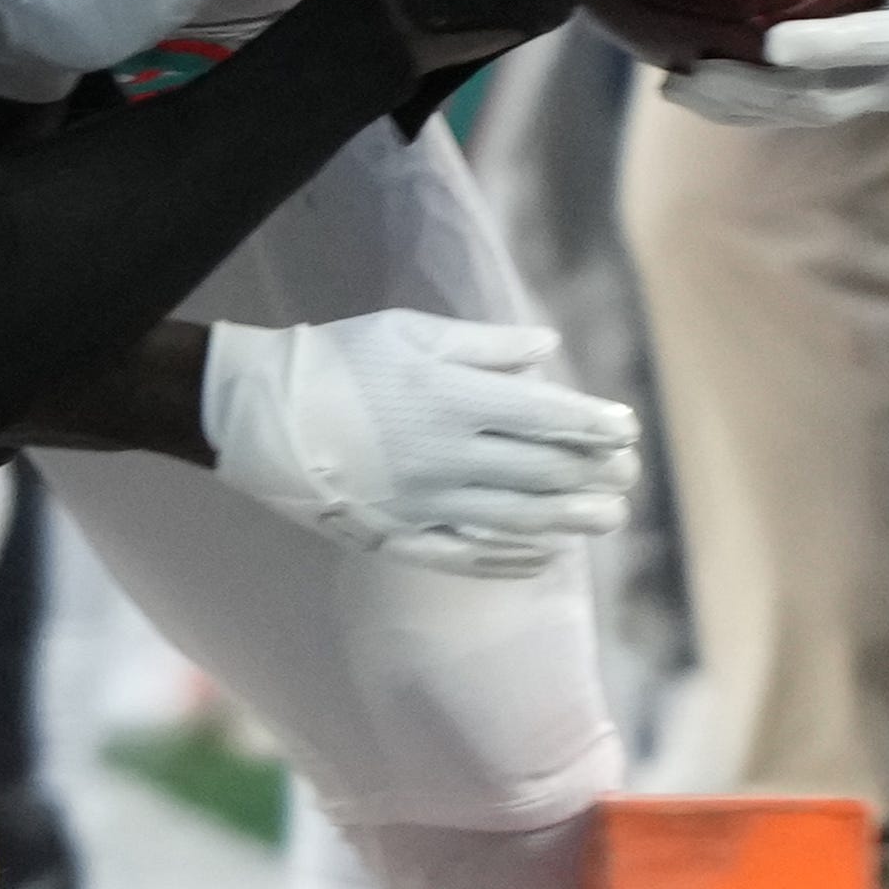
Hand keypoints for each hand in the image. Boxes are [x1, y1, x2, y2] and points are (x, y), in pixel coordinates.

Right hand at [198, 312, 638, 578]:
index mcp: (453, 398)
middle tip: (629, 475)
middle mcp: (448, 456)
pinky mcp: (399, 536)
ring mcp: (425, 503)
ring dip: (572, 521)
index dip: (596, 425)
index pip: (549, 417)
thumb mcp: (410, 331)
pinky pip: (471, 556)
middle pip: (545, 473)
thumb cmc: (337, 360)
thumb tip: (549, 349)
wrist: (259, 415)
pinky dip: (515, 557)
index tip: (626, 429)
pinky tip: (545, 554)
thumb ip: (486, 345)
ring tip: (608, 518)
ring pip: (519, 520)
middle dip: (597, 474)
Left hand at [664, 0, 888, 128]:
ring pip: (800, 113)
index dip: (827, 48)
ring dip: (735, 105)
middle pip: (822, 96)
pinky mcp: (853, 95)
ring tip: (670, 85)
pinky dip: (742, 107)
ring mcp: (876, 94)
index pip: (875, 44)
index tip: (775, 43)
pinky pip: (793, 111)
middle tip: (692, 71)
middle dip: (755, 89)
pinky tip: (686, 88)